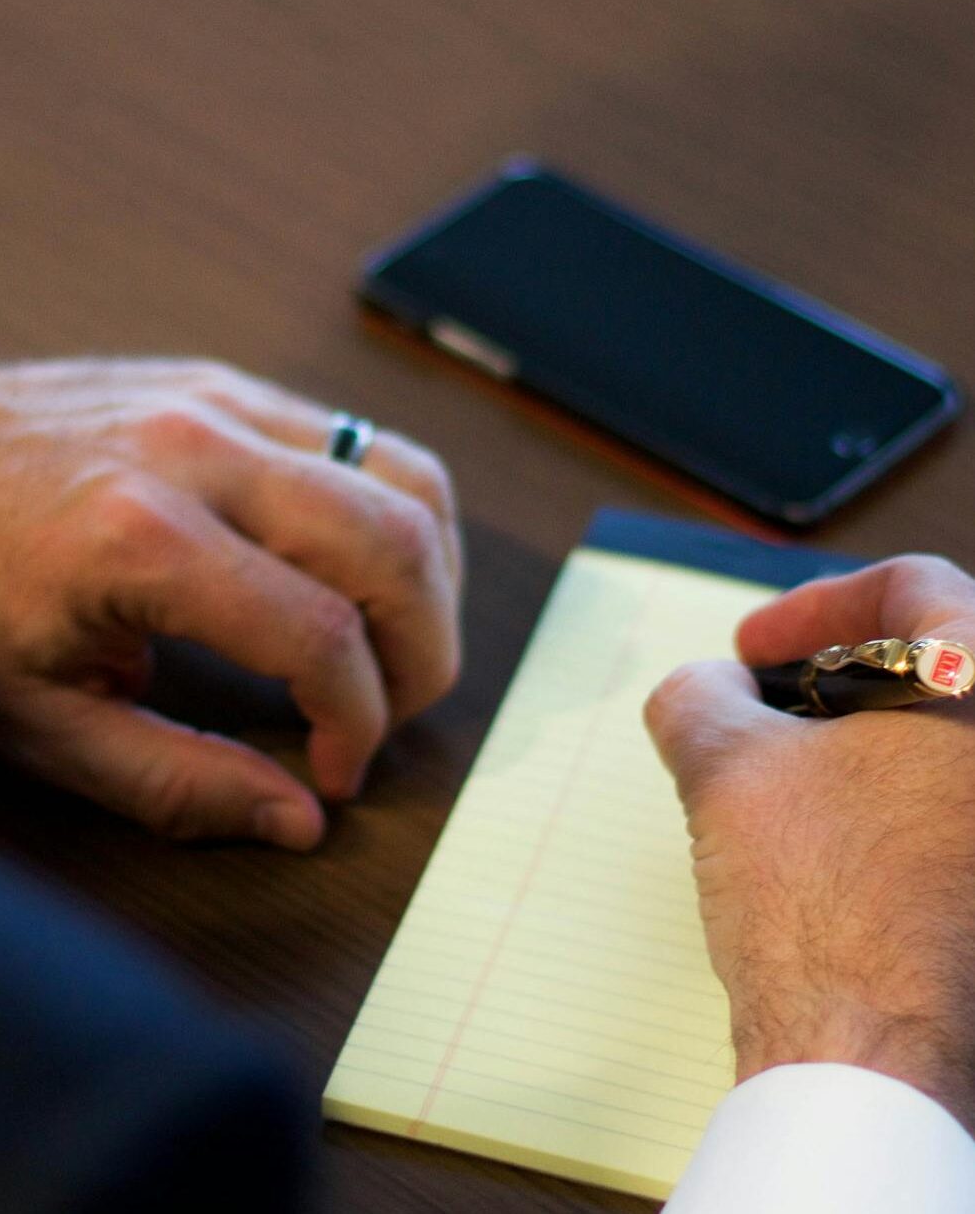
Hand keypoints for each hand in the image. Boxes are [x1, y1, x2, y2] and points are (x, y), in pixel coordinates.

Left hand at [0, 356, 460, 847]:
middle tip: (391, 711)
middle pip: (393, 542)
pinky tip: (351, 572)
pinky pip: (356, 439)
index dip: (358, 723)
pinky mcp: (224, 384)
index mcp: (142, 538)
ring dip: (428, 573)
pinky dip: (387, 513)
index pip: (321, 637)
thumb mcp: (35, 721)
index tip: (336, 769)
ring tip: (395, 643)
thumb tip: (297, 819)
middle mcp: (197, 452)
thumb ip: (175, 781)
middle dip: (425, 651)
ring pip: (402, 473)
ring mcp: (218, 401)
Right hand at [644, 556, 974, 1133]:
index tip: (753, 649)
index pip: (914, 587)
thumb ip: (699, 692)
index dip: (814, 605)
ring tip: (776, 784)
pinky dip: (888, 807)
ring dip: (858, 744)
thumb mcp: (723, 763)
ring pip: (942, 747)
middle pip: (932, 667)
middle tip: (763, 710)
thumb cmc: (819, 903)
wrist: (869, 1061)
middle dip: (832, 678)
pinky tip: (819, 849)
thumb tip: (705, 690)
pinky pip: (951, 819)